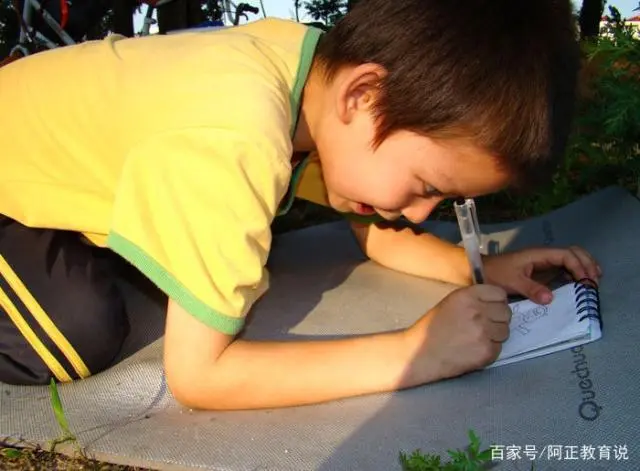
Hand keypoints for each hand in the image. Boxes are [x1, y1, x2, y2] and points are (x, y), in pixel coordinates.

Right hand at [406, 284, 511, 381]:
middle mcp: (477, 312)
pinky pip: (499, 348)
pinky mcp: (486, 351)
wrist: (421, 353)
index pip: (499, 294)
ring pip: (505, 331)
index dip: (496, 303)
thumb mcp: (451, 303)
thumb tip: (496, 302)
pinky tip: (473, 350)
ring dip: (495, 336)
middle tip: (482, 326)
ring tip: (475, 339)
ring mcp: (483, 332)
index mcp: (467, 296)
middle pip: (506, 313)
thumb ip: (474, 299)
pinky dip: (489, 350)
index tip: (490, 309)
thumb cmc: (433, 329)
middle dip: (497, 319)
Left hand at [483, 246, 601, 304]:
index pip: (566, 255)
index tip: (585, 281)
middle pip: (573, 252)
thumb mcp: (512, 282)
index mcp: (538, 254)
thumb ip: (531, 289)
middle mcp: (544, 256)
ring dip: (583, 267)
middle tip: (595, 281)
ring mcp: (543, 263)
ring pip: (570, 259)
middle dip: (586, 263)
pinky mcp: (541, 272)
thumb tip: (551, 298)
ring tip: (593, 282)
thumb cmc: (495, 274)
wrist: (481, 272)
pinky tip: (580, 284)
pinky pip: (563, 269)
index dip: (578, 266)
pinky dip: (575, 274)